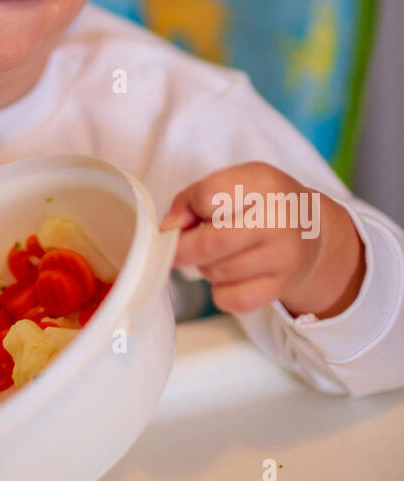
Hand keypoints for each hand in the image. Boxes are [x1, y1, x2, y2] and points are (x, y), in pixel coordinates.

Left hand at [160, 161, 365, 317]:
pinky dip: (220, 291)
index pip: (207, 197)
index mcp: (262, 184)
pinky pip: (231, 299)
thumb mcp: (233, 181)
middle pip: (210, 243)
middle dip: (182, 249)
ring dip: (204, 266)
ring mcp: (282, 257)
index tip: (188, 216)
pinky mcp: (281, 286)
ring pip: (216, 272)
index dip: (190, 209)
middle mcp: (278, 220)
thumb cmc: (262, 203)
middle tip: (175, 248)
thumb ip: (194, 196)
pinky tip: (231, 276)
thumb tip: (169, 227)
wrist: (312, 230)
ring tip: (219, 253)